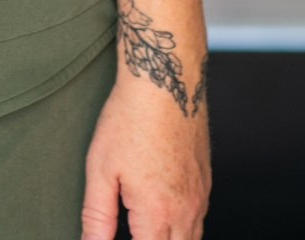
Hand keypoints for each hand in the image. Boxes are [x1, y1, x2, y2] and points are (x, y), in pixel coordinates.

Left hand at [81, 74, 210, 239]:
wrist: (164, 81)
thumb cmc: (129, 119)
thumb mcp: (101, 169)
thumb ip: (97, 217)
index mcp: (158, 213)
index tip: (114, 235)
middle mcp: (187, 211)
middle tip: (130, 227)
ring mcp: (201, 197)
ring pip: (192, 239)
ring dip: (168, 238)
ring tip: (142, 225)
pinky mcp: (206, 181)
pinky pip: (199, 218)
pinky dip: (182, 226)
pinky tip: (162, 211)